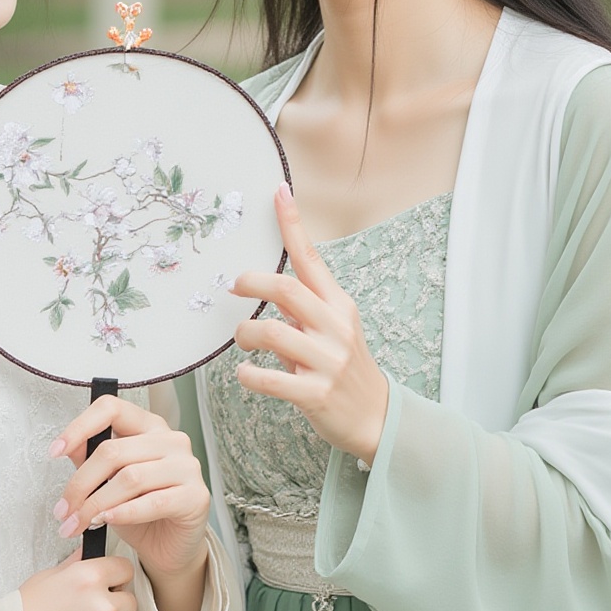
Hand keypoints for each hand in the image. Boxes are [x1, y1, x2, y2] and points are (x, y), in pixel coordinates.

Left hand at [51, 394, 210, 610]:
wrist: (169, 547)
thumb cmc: (139, 509)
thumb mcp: (108, 481)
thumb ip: (89, 460)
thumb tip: (66, 446)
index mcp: (148, 426)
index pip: (111, 408)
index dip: (79, 427)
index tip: (55, 451)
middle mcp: (171, 439)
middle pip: (113, 451)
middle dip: (80, 484)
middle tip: (63, 511)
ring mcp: (187, 466)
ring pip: (130, 477)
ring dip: (96, 504)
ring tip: (79, 523)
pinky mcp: (195, 496)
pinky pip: (153, 502)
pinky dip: (124, 512)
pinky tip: (108, 521)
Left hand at [231, 182, 389, 465]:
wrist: (376, 418)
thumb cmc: (343, 368)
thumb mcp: (332, 330)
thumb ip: (303, 308)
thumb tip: (263, 284)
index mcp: (339, 305)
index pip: (312, 257)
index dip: (293, 224)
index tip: (278, 192)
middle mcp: (336, 328)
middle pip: (287, 289)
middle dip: (252, 282)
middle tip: (234, 286)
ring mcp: (328, 361)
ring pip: (272, 333)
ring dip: (246, 334)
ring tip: (242, 340)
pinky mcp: (316, 394)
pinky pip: (270, 380)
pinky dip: (249, 375)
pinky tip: (246, 373)